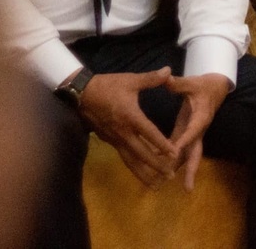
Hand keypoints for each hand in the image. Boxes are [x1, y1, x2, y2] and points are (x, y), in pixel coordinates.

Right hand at [76, 67, 178, 187]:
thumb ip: (151, 78)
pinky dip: (134, 166)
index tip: (175, 154)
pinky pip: (124, 157)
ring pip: (131, 160)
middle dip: (156, 166)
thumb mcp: (130, 80)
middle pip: (141, 153)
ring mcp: (115, 139)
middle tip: (171, 176)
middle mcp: (123, 132)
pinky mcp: (110, 141)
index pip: (150, 134)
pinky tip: (141, 173)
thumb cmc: (107, 86)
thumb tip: (169, 70)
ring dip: (144, 173)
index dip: (162, 144)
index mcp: (131, 117)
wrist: (81, 94)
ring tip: (156, 185)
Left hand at [166, 73, 232, 190]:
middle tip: (188, 188)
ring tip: (169, 186)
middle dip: (192, 170)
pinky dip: (172, 160)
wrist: (215, 88)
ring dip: (179, 170)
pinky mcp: (187, 134)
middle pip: (196, 153)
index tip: (174, 152)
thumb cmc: (204, 85)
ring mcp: (193, 134)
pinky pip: (180, 150)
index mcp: (201, 117)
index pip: (193, 131)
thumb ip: (179, 83)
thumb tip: (166, 78)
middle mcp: (198, 130)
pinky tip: (159, 170)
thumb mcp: (192, 82)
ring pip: (188, 155)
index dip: (184, 141)